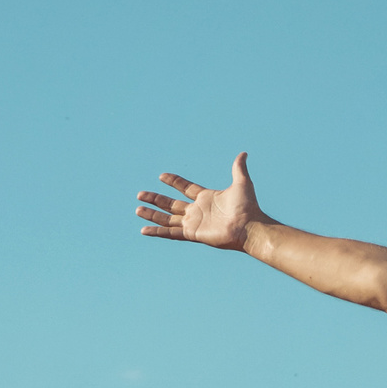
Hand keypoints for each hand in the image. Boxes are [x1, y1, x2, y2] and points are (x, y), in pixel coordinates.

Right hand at [136, 153, 263, 250]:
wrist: (249, 226)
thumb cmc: (247, 207)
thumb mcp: (242, 183)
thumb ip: (238, 168)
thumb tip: (243, 154)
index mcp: (206, 198)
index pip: (185, 188)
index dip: (174, 182)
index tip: (161, 176)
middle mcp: (197, 211)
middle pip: (171, 204)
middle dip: (156, 199)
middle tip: (140, 194)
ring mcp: (194, 223)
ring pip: (167, 218)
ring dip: (152, 214)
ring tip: (137, 209)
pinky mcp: (193, 234)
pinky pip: (171, 233)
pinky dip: (157, 232)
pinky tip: (144, 230)